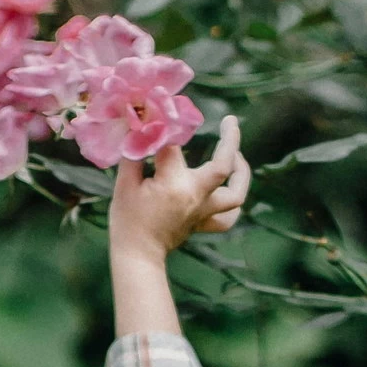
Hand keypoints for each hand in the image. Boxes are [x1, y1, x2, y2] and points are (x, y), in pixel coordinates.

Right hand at [109, 115, 251, 265]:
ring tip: (238, 156)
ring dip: (242, 173)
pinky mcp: (203, 223)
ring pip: (235, 193)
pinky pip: (228, 218)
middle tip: (231, 121)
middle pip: (223, 165)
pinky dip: (234, 204)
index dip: (168, 124)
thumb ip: (136, 153)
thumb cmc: (127, 219)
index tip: (161, 112)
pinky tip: (231, 189)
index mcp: (173, 183)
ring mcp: (202, 211)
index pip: (175, 145)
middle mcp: (195, 196)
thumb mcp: (125, 183)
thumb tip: (142, 127)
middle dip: (231, 139)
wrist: (137, 255)